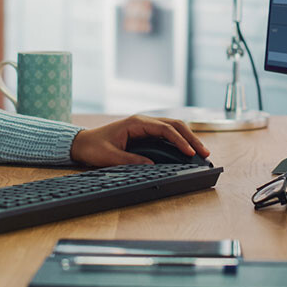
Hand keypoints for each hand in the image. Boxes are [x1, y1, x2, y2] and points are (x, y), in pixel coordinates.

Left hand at [69, 115, 209, 166]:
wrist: (82, 143)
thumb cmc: (94, 147)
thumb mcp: (110, 156)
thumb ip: (131, 160)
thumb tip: (152, 165)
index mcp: (136, 123)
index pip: (164, 128)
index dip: (179, 140)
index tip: (189, 152)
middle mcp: (143, 122)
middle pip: (174, 125)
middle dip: (191, 137)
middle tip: (204, 151)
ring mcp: (145, 126)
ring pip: (173, 128)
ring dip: (188, 138)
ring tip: (201, 151)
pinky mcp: (145, 134)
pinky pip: (166, 134)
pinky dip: (179, 140)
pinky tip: (187, 149)